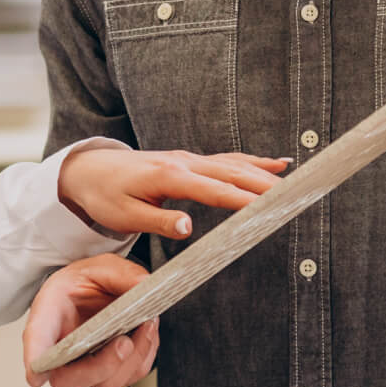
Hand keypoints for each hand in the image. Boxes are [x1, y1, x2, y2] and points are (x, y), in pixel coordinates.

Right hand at [22, 255, 159, 386]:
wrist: (99, 291)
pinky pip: (129, 377)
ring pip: (104, 384)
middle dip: (101, 366)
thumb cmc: (88, 282)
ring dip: (131, 361)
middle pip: (68, 380)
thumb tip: (143, 284)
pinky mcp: (110, 372)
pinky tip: (148, 332)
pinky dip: (143, 357)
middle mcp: (60, 354)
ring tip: (146, 326)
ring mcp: (84, 369)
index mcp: (47, 319)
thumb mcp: (101, 266)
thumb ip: (120, 273)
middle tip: (124, 342)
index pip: (35, 345)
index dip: (35, 363)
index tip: (38, 375)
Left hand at [57, 146, 288, 237]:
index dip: (244, 200)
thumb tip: (190, 227)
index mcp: (170, 177)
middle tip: (297, 194)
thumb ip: (159, 221)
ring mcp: (189, 159)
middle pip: (233, 174)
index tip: (269, 207)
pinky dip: (253, 162)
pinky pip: (227, 160)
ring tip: (296, 180)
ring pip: (235, 164)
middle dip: (266, 185)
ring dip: (265, 172)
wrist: (88, 170)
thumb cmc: (105, 195)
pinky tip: (275, 164)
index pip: (215, 190)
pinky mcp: (190, 161)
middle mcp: (185, 163)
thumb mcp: (126, 216)